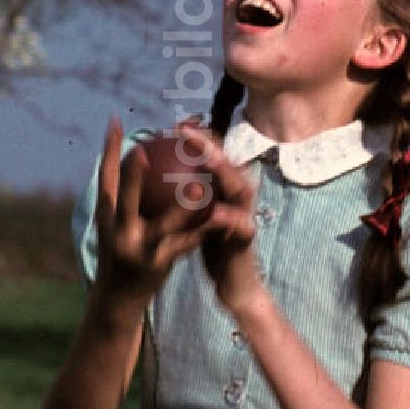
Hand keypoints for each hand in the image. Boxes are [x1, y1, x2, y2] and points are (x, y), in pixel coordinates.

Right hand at [91, 119, 233, 314]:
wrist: (119, 299)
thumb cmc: (120, 250)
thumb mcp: (114, 224)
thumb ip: (122, 193)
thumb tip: (131, 150)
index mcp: (106, 218)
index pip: (105, 179)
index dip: (108, 150)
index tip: (115, 121)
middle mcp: (119, 233)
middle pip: (124, 199)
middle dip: (132, 175)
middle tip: (144, 148)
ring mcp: (140, 250)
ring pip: (163, 223)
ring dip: (181, 204)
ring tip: (197, 183)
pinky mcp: (161, 264)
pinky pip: (186, 239)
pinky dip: (202, 225)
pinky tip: (220, 210)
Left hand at [177, 129, 264, 318]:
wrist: (234, 282)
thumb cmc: (212, 244)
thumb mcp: (199, 215)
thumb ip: (188, 194)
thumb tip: (162, 171)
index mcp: (224, 188)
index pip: (214, 154)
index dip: (198, 137)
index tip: (175, 125)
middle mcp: (238, 196)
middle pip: (227, 163)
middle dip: (210, 144)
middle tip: (186, 131)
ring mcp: (246, 215)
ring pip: (240, 188)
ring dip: (224, 172)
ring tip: (206, 159)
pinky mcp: (248, 239)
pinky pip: (240, 226)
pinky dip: (230, 218)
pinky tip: (215, 212)